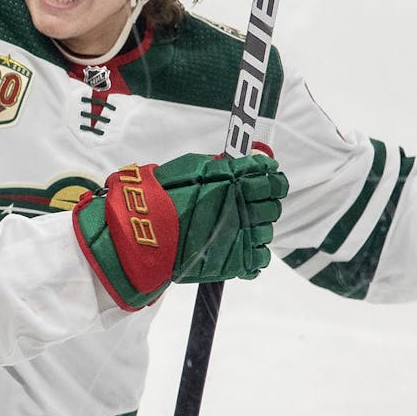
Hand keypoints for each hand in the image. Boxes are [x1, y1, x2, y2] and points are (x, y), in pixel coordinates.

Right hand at [73, 153, 288, 309]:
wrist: (142, 232)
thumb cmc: (162, 196)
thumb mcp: (193, 167)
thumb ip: (227, 163)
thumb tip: (257, 153)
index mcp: (236, 182)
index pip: (274, 181)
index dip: (272, 182)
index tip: (264, 183)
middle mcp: (244, 208)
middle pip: (272, 207)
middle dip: (261, 206)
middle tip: (240, 207)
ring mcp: (241, 237)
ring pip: (266, 232)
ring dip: (253, 229)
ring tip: (229, 229)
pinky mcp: (235, 262)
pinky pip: (259, 259)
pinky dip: (251, 255)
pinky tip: (233, 247)